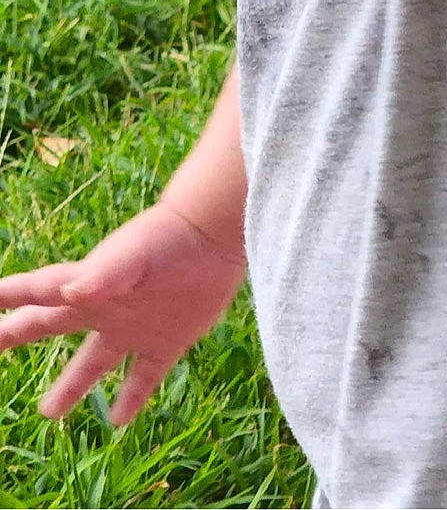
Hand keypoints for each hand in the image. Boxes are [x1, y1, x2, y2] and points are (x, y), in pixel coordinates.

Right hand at [0, 200, 247, 425]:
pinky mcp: (168, 339)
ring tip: (50, 411)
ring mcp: (136, 325)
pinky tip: (119, 419)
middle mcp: (106, 307)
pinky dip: (132, 398)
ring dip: (72, 385)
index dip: (9, 298)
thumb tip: (70, 295)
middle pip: (53, 326)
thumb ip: (103, 275)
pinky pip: (145, 375)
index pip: (38, 293)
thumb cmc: (170, 238)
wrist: (216, 236)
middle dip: (20, 336)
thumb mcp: (134, 255)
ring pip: (95, 362)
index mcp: (88, 285)